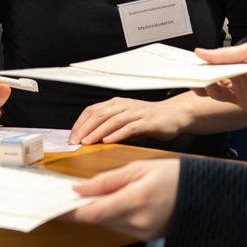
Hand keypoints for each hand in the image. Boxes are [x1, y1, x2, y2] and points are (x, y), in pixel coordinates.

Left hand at [64, 159, 179, 240]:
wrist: (205, 192)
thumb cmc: (173, 175)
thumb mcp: (139, 168)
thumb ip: (108, 180)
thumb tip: (81, 188)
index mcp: (135, 200)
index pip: (92, 212)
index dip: (70, 212)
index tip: (54, 207)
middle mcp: (138, 221)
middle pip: (98, 219)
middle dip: (81, 209)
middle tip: (67, 197)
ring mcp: (143, 232)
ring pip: (108, 223)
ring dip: (97, 211)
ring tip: (88, 197)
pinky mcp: (146, 236)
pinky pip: (120, 226)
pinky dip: (111, 215)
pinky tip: (109, 203)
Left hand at [70, 97, 187, 144]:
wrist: (175, 115)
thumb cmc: (149, 121)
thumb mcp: (126, 122)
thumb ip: (111, 128)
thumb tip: (90, 140)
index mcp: (117, 104)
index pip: (93, 111)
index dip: (80, 123)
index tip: (71, 137)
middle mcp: (125, 106)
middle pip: (100, 114)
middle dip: (85, 128)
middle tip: (75, 142)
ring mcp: (137, 112)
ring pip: (113, 120)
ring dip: (98, 132)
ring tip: (87, 142)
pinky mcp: (148, 121)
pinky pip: (130, 127)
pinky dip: (118, 134)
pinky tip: (109, 141)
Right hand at [193, 43, 246, 109]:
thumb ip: (223, 54)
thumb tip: (199, 52)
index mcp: (228, 70)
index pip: (207, 71)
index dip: (195, 69)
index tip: (182, 64)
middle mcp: (231, 83)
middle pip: (208, 85)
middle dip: (197, 80)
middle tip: (187, 74)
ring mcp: (239, 95)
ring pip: (218, 94)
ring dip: (212, 85)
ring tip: (208, 76)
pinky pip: (237, 96)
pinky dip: (235, 86)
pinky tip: (236, 77)